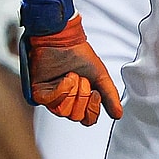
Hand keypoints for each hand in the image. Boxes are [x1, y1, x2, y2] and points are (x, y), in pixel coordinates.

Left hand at [19, 0, 121, 125]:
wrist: (64, 40)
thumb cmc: (80, 54)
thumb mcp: (100, 76)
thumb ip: (109, 96)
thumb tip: (118, 114)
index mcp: (80, 99)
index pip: (87, 119)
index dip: (92, 109)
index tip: (95, 93)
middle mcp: (66, 101)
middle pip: (75, 116)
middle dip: (82, 96)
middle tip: (83, 80)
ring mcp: (52, 98)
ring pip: (62, 111)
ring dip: (72, 91)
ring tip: (72, 76)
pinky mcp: (39, 93)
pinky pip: (50, 102)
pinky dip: (61, 89)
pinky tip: (64, 78)